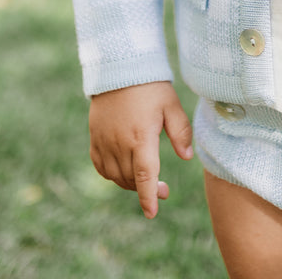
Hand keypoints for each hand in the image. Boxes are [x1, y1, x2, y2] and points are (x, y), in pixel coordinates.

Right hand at [89, 81, 193, 217]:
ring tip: (146, 179)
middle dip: (146, 190)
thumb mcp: (171, 105)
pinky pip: (101, 167)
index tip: (152, 212)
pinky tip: (123, 172)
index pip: (144, 175)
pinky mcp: (95, 138)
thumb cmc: (150, 86)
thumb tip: (187, 157)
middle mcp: (119, 143)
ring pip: (115, 176)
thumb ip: (181, 131)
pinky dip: (112, 175)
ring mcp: (104, 141)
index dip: (148, 196)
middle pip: (131, 179)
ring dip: (130, 183)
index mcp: (141, 136)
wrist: (119, 68)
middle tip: (164, 189)